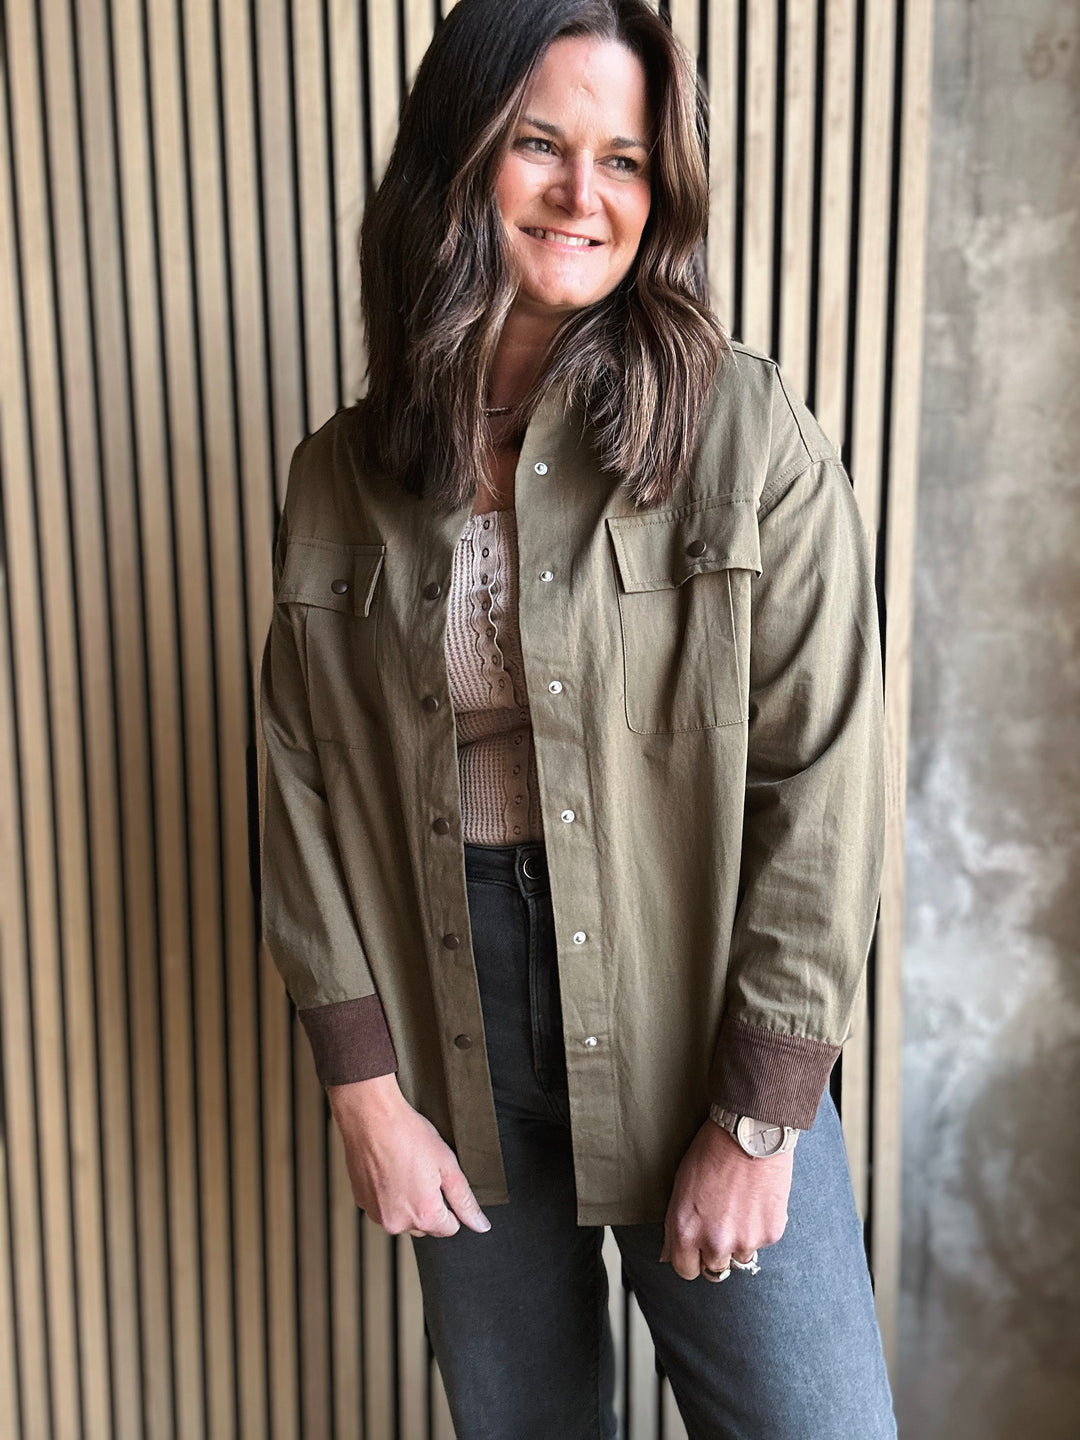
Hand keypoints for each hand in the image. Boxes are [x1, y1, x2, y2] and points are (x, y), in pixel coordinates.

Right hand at [327, 1074, 491, 1238]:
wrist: (371, 1117)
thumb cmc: (408, 1135)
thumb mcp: (448, 1165)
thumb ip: (465, 1201)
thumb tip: (480, 1225)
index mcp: (424, 1216)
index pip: (450, 1228)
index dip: (450, 1205)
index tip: (441, 1181)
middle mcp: (398, 1223)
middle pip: (425, 1225)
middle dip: (428, 1205)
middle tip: (423, 1172)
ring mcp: (376, 1214)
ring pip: (402, 1217)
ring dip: (407, 1201)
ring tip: (405, 1168)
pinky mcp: (361, 1202)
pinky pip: (382, 1207)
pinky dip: (388, 1195)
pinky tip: (389, 1169)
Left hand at [660, 1119, 792, 1280]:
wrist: (749, 1134)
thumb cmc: (711, 1152)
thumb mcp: (680, 1186)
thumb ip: (676, 1224)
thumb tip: (669, 1254)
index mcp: (686, 1231)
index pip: (685, 1270)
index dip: (690, 1259)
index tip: (696, 1250)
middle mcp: (714, 1243)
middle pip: (714, 1270)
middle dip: (715, 1253)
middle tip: (721, 1226)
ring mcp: (745, 1241)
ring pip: (740, 1258)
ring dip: (740, 1242)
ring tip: (741, 1209)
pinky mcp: (770, 1233)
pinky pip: (763, 1241)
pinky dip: (760, 1227)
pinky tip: (757, 1200)